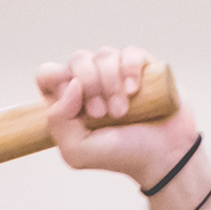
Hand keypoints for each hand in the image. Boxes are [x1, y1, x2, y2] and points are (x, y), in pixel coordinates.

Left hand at [37, 44, 194, 191]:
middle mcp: (91, 82)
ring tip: (122, 111)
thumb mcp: (77, 151)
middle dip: (90, 86)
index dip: (55, 80)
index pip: (48, 73)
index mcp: (69, 101)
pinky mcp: (143, 67)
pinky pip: (130, 53)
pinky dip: (130, 69)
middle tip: (102, 114)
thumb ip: (58, 122)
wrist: (163, 156)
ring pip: (104, 55)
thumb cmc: (120, 156)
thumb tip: (72, 83)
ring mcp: (117, 73)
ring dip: (111, 84)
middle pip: (78, 59)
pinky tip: (135, 90)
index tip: (74, 104)